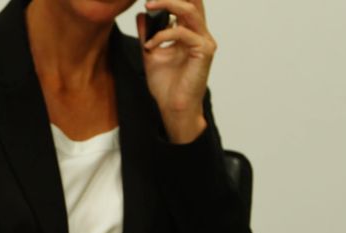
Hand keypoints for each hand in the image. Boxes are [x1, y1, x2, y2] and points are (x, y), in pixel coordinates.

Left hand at [137, 0, 215, 143]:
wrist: (173, 108)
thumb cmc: (166, 85)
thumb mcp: (150, 53)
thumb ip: (147, 34)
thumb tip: (141, 14)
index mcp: (190, 32)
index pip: (188, 4)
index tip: (150, 0)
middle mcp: (200, 34)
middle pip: (193, 1)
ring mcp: (204, 42)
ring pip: (190, 10)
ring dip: (167, 4)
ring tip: (148, 6)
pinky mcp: (204, 52)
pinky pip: (182, 33)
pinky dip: (163, 35)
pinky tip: (150, 45)